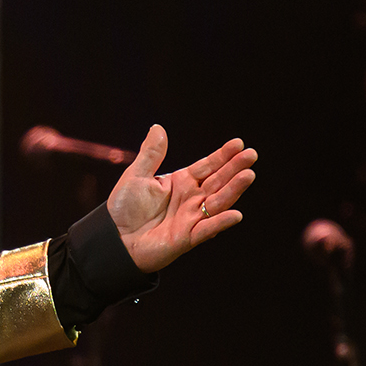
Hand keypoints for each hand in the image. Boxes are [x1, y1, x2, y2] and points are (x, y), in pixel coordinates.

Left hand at [107, 124, 257, 272]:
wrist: (114, 238)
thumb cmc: (125, 208)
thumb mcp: (136, 176)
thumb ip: (151, 154)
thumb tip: (157, 127)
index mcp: (182, 182)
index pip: (208, 166)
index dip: (223, 156)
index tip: (239, 143)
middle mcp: (192, 198)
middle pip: (218, 181)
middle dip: (235, 168)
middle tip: (251, 155)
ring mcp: (192, 217)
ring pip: (218, 202)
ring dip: (234, 190)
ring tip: (248, 176)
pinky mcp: (188, 237)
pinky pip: (207, 228)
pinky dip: (221, 222)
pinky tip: (235, 214)